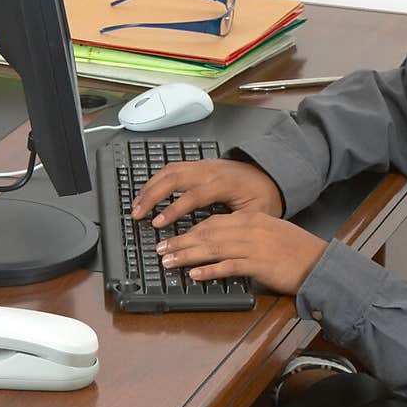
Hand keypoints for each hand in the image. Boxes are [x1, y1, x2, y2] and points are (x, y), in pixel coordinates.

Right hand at [131, 159, 282, 227]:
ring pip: (170, 170)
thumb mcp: (257, 214)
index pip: (193, 196)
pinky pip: (173, 167)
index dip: (173, 210)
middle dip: (152, 196)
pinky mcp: (200, 165)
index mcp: (224, 183)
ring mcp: (204, 165)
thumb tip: (216, 240)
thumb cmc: (264, 196)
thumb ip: (236, 225)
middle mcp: (210, 171)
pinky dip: (157, 179)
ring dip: (150, 186)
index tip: (158, 223)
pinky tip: (148, 191)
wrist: (270, 174)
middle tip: (137, 214)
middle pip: (174, 178)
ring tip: (136, 205)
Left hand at [155, 211, 326, 295]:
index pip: (213, 221)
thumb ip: (246, 232)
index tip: (172, 237)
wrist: (319, 262)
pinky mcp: (259, 265)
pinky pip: (229, 266)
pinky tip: (195, 275)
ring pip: (213, 248)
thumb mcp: (270, 232)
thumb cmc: (296, 250)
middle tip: (161, 250)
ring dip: (188, 255)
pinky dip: (210, 270)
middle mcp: (250, 228)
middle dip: (181, 242)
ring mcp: (254, 246)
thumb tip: (221, 241)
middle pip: (207, 234)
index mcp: (251, 218)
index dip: (189, 230)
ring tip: (169, 262)